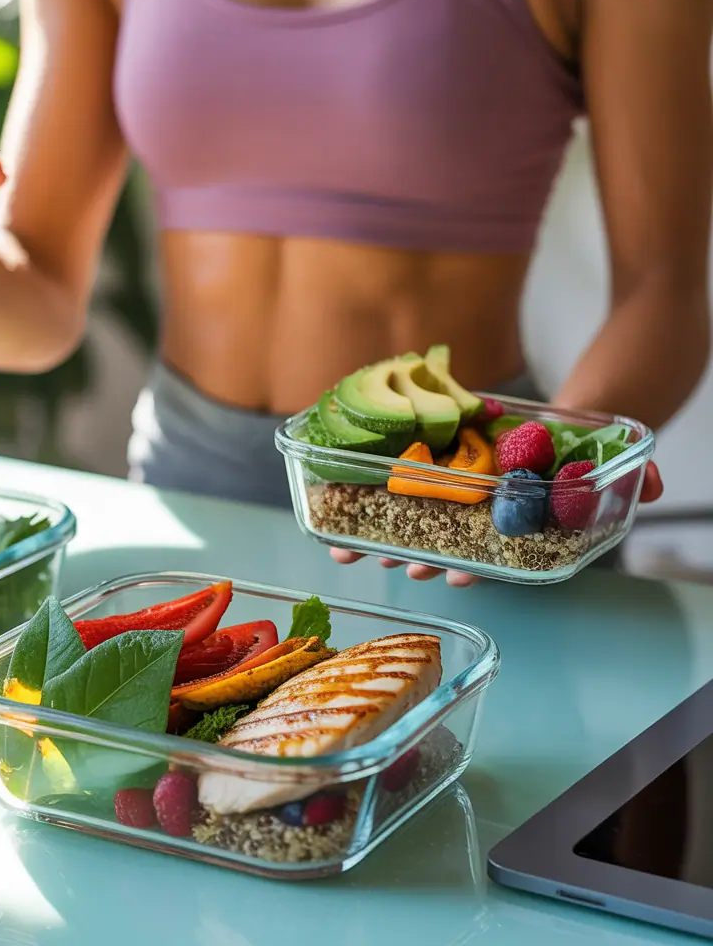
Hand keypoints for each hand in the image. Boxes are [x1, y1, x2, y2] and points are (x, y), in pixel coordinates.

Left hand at [330, 461, 663, 587]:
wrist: (555, 420)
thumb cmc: (573, 445)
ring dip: (381, 537)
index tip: (456, 576)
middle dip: (418, 556)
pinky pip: (393, 486)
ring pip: (411, 522)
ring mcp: (450, 493)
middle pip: (443, 541)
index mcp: (514, 518)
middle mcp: (478, 513)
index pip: (495, 548)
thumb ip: (630, 473)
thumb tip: (654, 483)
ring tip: (352, 552)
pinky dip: (367, 497)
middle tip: (397, 568)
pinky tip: (341, 509)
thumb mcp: (604, 455)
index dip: (475, 562)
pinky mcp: (427, 466)